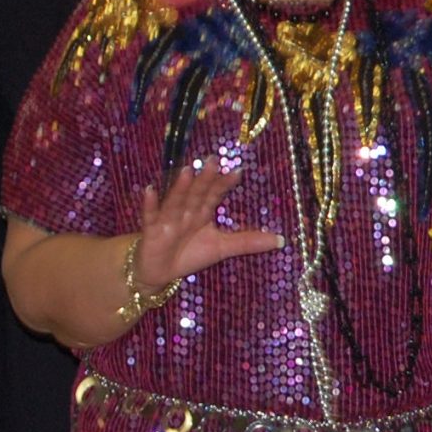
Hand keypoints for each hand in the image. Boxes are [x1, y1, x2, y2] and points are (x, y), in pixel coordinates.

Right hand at [134, 157, 286, 288]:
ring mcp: (169, 219)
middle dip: (205, 179)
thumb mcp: (223, 248)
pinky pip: (150, 216)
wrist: (160, 271)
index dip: (225, 184)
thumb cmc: (190, 254)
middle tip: (213, 160)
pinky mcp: (152, 231)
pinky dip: (149, 204)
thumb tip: (281, 240)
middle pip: (197, 193)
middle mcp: (187, 211)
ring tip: (187, 170)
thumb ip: (249, 242)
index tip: (238, 171)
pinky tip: (149, 190)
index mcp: (203, 212)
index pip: (215, 195)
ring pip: (177, 201)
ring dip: (181, 187)